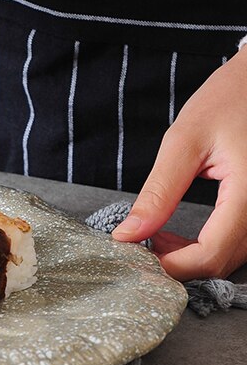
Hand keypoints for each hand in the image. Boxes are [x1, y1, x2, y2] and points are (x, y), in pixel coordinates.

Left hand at [112, 46, 246, 280]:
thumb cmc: (228, 100)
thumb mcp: (183, 142)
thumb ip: (158, 193)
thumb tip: (128, 234)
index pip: (212, 253)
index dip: (171, 264)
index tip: (134, 253)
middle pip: (222, 262)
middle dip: (177, 262)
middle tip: (140, 243)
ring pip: (232, 257)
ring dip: (191, 256)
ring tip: (156, 236)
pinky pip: (239, 242)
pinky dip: (208, 245)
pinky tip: (181, 232)